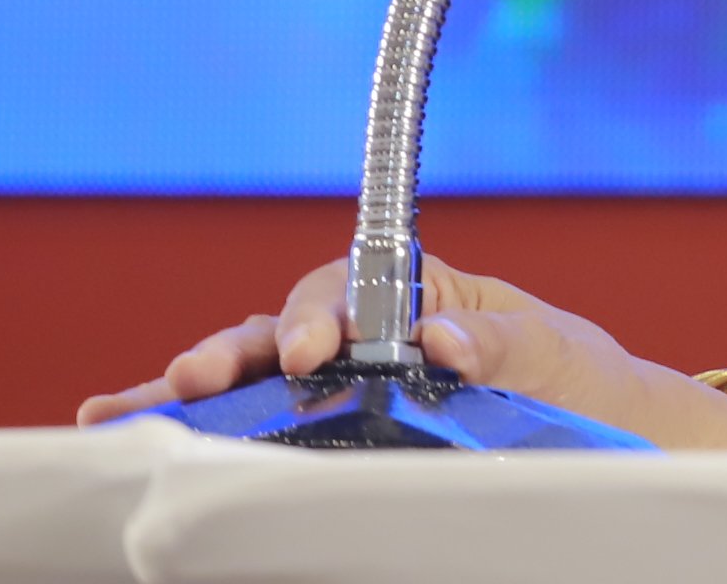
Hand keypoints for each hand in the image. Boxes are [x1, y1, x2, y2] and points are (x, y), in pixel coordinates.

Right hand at [75, 253, 726, 450]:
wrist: (601, 427)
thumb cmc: (571, 377)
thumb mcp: (550, 350)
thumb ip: (498, 339)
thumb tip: (441, 336)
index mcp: (414, 298)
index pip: (347, 289)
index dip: (320, 313)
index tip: (315, 349)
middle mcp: (362, 339)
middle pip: (278, 333)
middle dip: (236, 350)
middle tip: (195, 374)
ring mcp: (337, 390)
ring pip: (249, 381)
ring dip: (188, 391)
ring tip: (125, 406)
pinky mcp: (329, 437)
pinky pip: (254, 427)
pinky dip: (197, 427)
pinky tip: (134, 430)